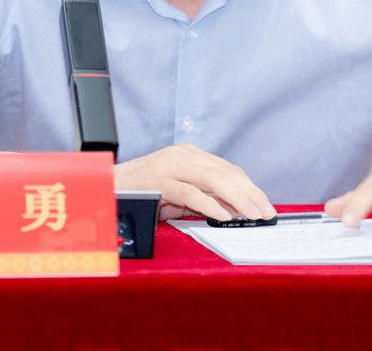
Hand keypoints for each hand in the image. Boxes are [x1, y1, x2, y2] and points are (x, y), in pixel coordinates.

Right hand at [114, 144, 275, 222]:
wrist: (105, 189)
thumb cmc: (142, 193)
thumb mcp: (178, 193)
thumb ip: (203, 197)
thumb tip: (234, 210)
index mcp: (189, 155)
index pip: (228, 169)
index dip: (249, 187)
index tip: (265, 205)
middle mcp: (182, 155)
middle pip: (226, 172)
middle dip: (250, 194)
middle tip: (266, 212)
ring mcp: (170, 166)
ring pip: (213, 179)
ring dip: (237, 199)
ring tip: (252, 214)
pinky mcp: (158, 181)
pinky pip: (189, 193)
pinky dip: (209, 205)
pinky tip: (223, 216)